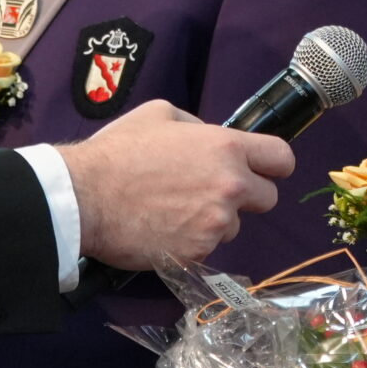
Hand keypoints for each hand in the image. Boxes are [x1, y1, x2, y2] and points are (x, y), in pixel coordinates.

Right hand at [58, 101, 294, 270]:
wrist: (85, 197)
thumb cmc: (117, 152)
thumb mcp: (159, 115)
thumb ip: (197, 127)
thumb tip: (210, 138)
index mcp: (226, 147)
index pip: (282, 159)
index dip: (273, 165)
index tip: (261, 170)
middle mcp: (230, 186)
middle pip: (268, 198)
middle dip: (247, 196)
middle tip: (213, 192)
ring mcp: (216, 223)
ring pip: (234, 226)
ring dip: (215, 221)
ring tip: (175, 211)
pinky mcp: (198, 253)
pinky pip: (207, 248)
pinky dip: (191, 241)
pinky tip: (163, 228)